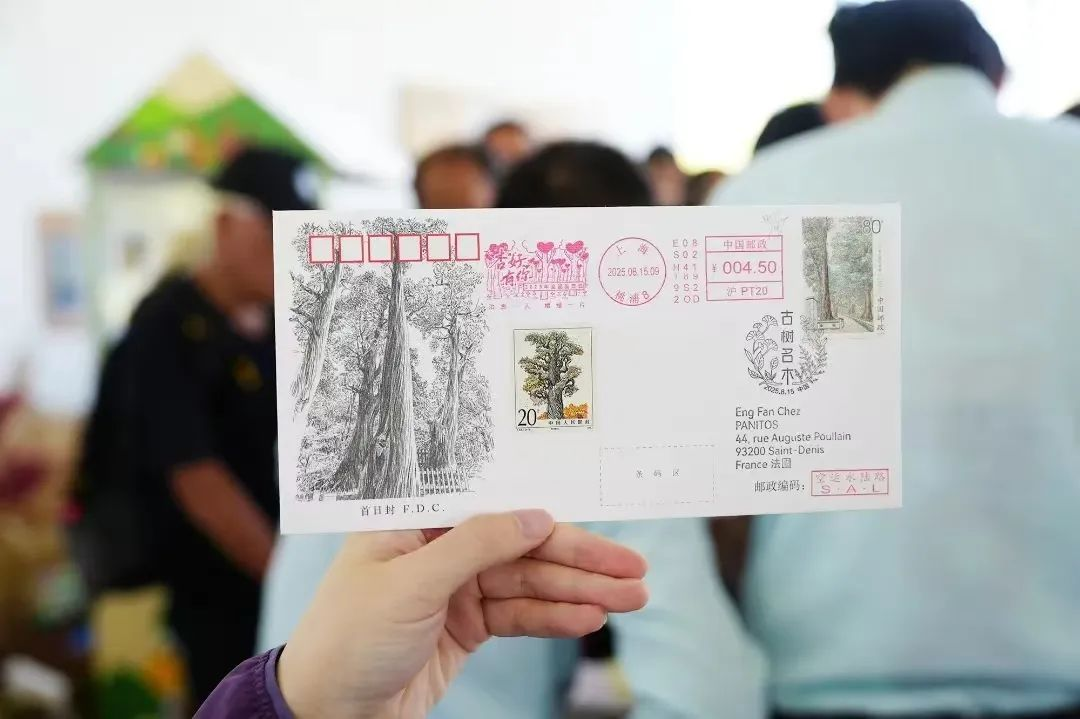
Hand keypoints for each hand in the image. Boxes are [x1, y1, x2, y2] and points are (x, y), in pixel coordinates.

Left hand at [278, 510, 647, 718]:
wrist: (327, 714)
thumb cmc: (346, 638)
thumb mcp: (411, 583)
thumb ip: (476, 544)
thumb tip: (535, 515)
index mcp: (416, 520)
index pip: (494, 504)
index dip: (548, 511)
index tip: (599, 518)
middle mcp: (439, 548)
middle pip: (522, 546)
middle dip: (579, 559)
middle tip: (633, 570)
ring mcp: (455, 589)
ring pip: (529, 583)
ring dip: (580, 591)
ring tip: (630, 597)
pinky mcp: (466, 626)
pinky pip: (520, 616)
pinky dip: (555, 618)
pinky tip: (589, 618)